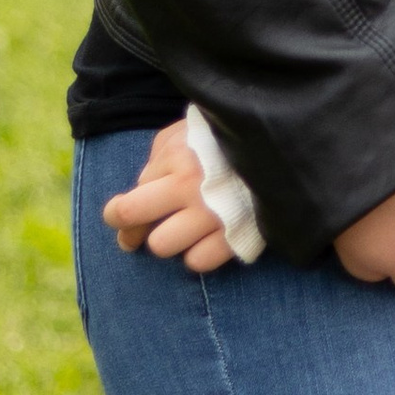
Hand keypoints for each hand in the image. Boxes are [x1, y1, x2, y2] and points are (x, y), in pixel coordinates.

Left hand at [106, 116, 237, 272]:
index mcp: (177, 161)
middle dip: (131, 231)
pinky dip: (197, 253)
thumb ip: (157, 160)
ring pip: (164, 246)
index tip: (117, 216)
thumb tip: (140, 191)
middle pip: (138, 227)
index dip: (115, 214)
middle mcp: (192, 190)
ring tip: (180, 229)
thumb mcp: (183, 133)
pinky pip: (199, 262)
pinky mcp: (237, 235)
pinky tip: (204, 239)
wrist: (279, 142)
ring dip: (168, 239)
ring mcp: (215, 215)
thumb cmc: (221, 137)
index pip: (127, 204)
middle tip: (136, 232)